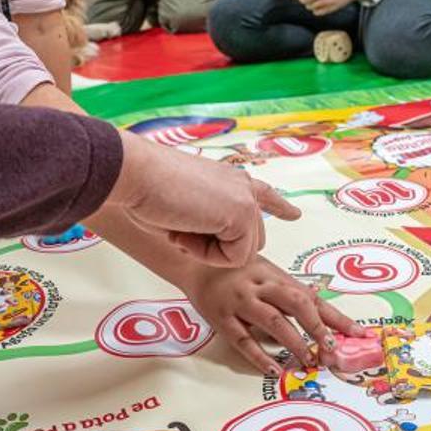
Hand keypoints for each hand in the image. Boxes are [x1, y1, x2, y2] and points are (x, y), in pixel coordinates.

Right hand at [106, 131, 300, 266]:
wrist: (136, 172)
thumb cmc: (146, 188)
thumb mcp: (183, 204)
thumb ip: (207, 219)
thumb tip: (213, 235)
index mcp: (230, 178)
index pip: (263, 194)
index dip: (280, 207)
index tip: (294, 215)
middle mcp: (243, 186)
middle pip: (251, 241)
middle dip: (217, 247)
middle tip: (181, 228)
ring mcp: (246, 200)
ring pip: (241, 253)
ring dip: (207, 251)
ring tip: (181, 225)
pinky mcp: (242, 215)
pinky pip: (232, 258)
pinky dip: (205, 254)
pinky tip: (185, 229)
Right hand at [183, 255, 366, 372]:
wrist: (195, 264)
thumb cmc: (236, 272)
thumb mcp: (266, 274)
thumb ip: (290, 293)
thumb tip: (324, 316)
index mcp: (276, 276)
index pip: (312, 297)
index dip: (336, 317)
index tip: (358, 334)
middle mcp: (261, 286)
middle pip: (296, 303)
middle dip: (317, 328)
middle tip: (331, 351)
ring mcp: (241, 301)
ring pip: (273, 321)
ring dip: (294, 343)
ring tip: (308, 362)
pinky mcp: (222, 317)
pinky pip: (243, 339)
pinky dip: (260, 356)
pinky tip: (274, 370)